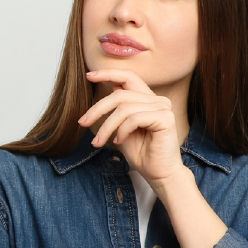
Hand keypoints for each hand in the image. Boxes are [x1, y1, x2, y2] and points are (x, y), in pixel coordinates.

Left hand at [77, 69, 183, 183]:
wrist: (159, 174)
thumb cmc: (141, 153)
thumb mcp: (122, 127)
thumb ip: (117, 110)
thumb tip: (100, 95)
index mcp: (147, 99)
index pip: (128, 77)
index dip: (108, 73)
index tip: (89, 75)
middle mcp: (157, 100)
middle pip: (120, 94)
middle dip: (97, 109)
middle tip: (82, 123)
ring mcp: (163, 107)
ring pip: (124, 108)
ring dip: (107, 126)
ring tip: (100, 141)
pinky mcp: (165, 118)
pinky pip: (134, 118)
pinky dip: (121, 131)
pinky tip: (119, 141)